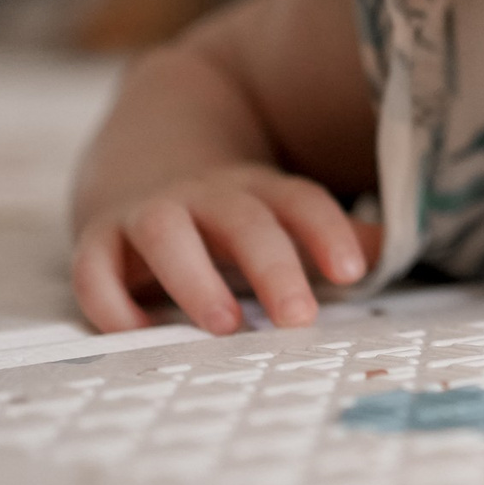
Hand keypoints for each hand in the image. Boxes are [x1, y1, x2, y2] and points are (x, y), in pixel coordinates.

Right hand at [71, 163, 377, 334]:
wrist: (143, 151)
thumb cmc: (227, 209)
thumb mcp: (279, 211)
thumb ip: (333, 237)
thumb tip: (390, 253)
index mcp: (257, 191)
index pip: (299, 200)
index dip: (327, 231)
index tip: (351, 271)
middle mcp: (204, 197)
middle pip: (242, 220)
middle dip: (272, 266)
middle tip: (299, 317)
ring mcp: (148, 213)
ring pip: (166, 232)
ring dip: (194, 276)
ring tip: (223, 324)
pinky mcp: (99, 238)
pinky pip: (93, 265)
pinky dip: (108, 299)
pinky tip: (134, 333)